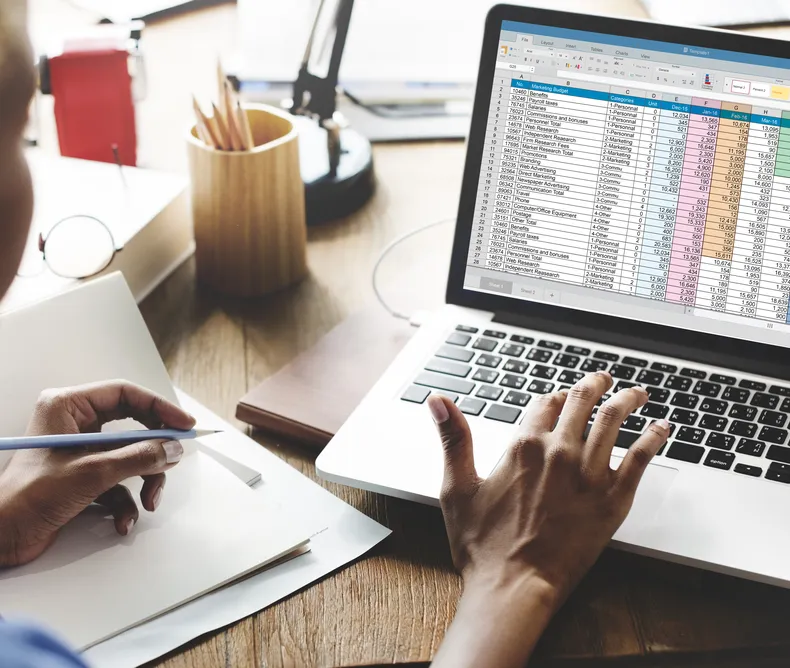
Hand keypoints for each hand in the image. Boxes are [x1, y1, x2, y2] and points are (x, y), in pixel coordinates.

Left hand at [0, 381, 195, 566]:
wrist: (2, 537)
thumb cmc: (26, 497)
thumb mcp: (92, 473)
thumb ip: (138, 458)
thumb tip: (171, 449)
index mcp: (68, 407)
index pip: (125, 394)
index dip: (159, 407)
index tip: (183, 424)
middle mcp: (75, 424)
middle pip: (133, 426)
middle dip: (153, 450)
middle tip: (174, 458)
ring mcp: (80, 451)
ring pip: (130, 456)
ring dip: (144, 480)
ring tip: (149, 500)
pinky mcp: (83, 476)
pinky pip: (119, 481)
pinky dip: (126, 502)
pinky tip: (123, 520)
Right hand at [429, 371, 669, 666]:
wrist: (514, 587)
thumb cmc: (482, 545)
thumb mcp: (457, 487)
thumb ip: (453, 438)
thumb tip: (438, 400)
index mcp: (523, 446)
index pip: (545, 403)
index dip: (554, 396)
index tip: (561, 395)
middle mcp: (559, 453)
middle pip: (582, 403)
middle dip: (594, 385)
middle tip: (603, 379)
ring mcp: (589, 475)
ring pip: (614, 422)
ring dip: (627, 401)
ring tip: (636, 392)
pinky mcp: (612, 500)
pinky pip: (640, 459)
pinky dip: (653, 438)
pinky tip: (661, 428)